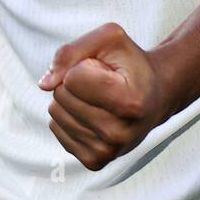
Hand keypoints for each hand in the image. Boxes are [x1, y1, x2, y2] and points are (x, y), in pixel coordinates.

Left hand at [38, 22, 171, 170]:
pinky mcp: (94, 161)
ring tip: (99, 98)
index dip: (85, 64)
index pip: (72, 78)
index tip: (108, 70)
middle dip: (75, 80)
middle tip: (104, 83)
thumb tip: (44, 84)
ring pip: (55, 112)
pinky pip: (56, 128)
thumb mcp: (110, 38)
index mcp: (129, 102)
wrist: (155, 97)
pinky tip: (93, 113)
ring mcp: (107, 152)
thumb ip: (72, 51)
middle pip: (61, 95)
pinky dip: (68, 115)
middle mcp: (119, 133)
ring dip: (71, 98)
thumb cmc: (130, 64)